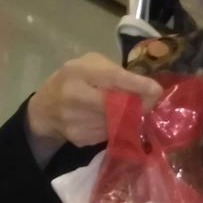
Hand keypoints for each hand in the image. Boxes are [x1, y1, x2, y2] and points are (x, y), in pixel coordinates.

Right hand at [24, 53, 162, 157]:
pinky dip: (118, 127)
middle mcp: (75, 95)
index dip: (137, 85)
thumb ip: (114, 71)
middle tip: (151, 102)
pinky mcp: (80, 138)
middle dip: (139, 105)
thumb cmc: (74, 79)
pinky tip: (115, 120)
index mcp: (78, 71)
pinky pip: (110, 133)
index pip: (112, 78)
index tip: (156, 90)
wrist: (46, 108)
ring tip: (133, 109)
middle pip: (117, 105)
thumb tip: (146, 87)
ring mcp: (76, 120)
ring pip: (117, 122)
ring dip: (130, 117)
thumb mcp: (90, 64)